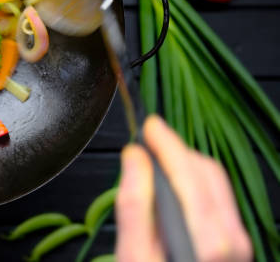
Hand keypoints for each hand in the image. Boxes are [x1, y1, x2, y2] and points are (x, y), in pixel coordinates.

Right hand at [115, 114, 251, 261]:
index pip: (188, 173)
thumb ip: (135, 204)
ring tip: (156, 161)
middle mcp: (232, 239)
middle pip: (205, 172)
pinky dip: (195, 181)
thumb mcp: (133, 255)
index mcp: (206, 240)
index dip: (167, 143)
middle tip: (147, 139)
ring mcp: (239, 242)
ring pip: (215, 182)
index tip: (149, 125)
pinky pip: (219, 198)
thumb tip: (135, 157)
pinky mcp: (237, 244)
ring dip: (185, 163)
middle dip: (175, 149)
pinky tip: (174, 186)